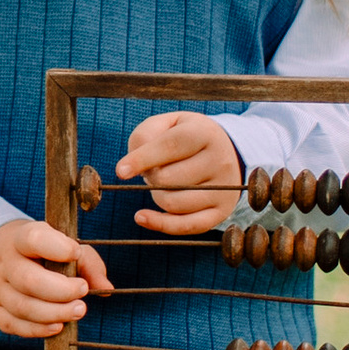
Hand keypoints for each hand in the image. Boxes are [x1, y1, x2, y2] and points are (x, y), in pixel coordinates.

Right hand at [0, 217, 113, 339]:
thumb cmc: (37, 252)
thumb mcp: (59, 245)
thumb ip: (87, 262)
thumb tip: (106, 288)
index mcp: (20, 239)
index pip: (33, 239)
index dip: (57, 248)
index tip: (75, 253)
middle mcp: (4, 263)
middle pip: (28, 280)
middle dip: (61, 291)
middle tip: (83, 291)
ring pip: (23, 307)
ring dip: (54, 313)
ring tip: (78, 311)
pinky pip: (14, 325)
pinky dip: (38, 329)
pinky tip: (57, 326)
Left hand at [117, 111, 243, 236]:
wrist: (227, 151)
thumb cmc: (186, 136)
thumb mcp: (168, 123)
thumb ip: (145, 134)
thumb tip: (132, 164)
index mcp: (205, 133)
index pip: (170, 146)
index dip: (142, 159)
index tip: (120, 171)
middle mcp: (220, 161)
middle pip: (167, 179)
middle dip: (150, 176)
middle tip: (153, 170)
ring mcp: (223, 189)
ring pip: (173, 203)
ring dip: (156, 196)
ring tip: (163, 183)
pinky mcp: (221, 211)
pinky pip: (186, 226)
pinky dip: (160, 224)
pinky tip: (141, 217)